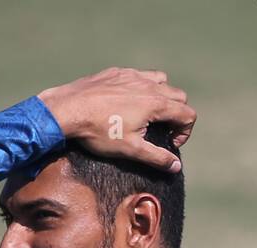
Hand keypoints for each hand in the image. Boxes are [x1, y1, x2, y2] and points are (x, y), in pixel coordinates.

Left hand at [38, 66, 195, 172]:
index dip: (184, 132)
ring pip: (161, 80)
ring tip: (148, 115)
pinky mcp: (117, 73)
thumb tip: (176, 166)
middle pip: (178, 95)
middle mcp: (148, 85)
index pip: (187, 114)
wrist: (69, 110)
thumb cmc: (100, 132)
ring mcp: (132, 75)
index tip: (170, 144)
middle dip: (177, 114)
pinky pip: (139, 75)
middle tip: (163, 131)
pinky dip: (142, 88)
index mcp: (155, 103)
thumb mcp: (131, 149)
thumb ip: (157, 157)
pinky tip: (127, 103)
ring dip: (162, 96)